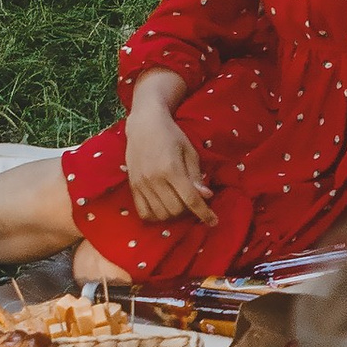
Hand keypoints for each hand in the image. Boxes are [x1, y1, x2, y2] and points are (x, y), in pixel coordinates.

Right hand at [124, 85, 213, 224]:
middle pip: (175, 210)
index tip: (214, 222)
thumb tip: (207, 195)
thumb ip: (196, 175)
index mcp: (171, 169)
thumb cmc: (171, 135)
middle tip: (192, 202)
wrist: (144, 124)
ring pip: (160, 214)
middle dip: (188, 211)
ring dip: (173, 215)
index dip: (204, 213)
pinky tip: (163, 208)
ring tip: (178, 204)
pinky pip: (143, 212)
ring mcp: (141, 184)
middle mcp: (154, 179)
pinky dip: (156, 216)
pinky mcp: (132, 186)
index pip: (190, 199)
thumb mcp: (189, 151)